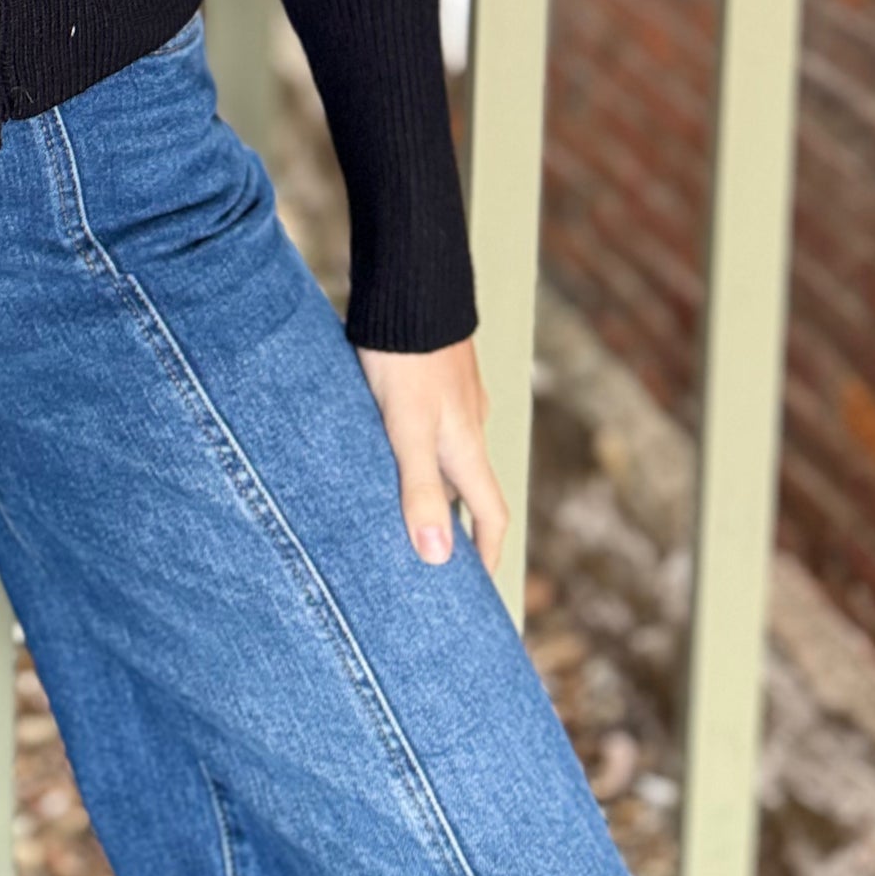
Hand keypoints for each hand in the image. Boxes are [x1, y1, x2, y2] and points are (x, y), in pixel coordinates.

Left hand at [356, 337, 507, 574]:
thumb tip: (437, 557)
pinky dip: (416, 447)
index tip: (478, 590)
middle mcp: (467, 426)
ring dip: (432, 483)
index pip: (489, 515)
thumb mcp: (407, 427)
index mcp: (467, 447)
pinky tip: (384, 443)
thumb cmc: (404, 357)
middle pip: (468, 488)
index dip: (486, 554)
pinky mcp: (431, 375)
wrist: (410, 285)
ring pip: (447, 454)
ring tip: (396, 506)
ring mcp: (452, 399)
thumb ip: (420, 487)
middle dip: (455, 525)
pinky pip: (430, 425)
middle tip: (431, 557)